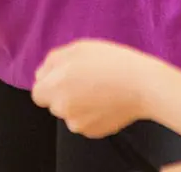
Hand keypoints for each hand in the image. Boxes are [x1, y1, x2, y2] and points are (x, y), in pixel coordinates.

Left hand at [32, 40, 160, 137]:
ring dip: (78, 103)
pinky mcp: (94, 133)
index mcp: (54, 87)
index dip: (49, 84)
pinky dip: (91, 113)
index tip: (63, 77)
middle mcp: (63, 110)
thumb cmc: (110, 62)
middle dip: (63, 92)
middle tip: (84, 78)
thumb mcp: (76, 48)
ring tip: (98, 87)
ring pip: (70, 113)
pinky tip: (105, 99)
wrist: (141, 85)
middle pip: (54, 103)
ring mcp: (79, 124)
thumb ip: (52, 62)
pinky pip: (85, 121)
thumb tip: (41, 74)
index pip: (38, 93)